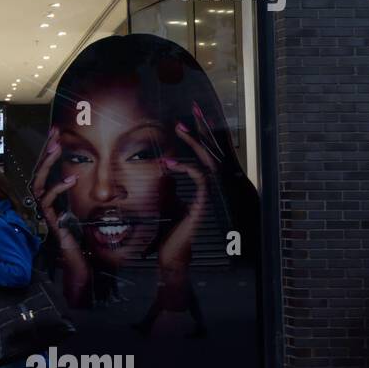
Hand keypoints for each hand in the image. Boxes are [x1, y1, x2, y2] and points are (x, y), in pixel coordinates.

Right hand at [30, 128, 90, 304]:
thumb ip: (84, 197)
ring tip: (56, 149)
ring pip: (38, 183)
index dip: (49, 153)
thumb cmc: (83, 240)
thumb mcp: (85, 211)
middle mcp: (46, 204)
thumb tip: (95, 179)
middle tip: (53, 134)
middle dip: (45, 152)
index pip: (47, 172)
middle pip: (38, 172)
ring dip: (46, 164)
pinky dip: (58, 188)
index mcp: (53, 200)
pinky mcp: (50, 222)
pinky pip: (47, 202)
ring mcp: (46, 213)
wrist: (79, 264)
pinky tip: (71, 179)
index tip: (56, 135)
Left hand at [155, 122, 218, 306]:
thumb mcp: (166, 203)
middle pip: (212, 152)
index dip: (199, 136)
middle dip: (204, 130)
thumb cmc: (166, 232)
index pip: (205, 155)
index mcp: (201, 187)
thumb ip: (167, 188)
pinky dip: (186, 168)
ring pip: (208, 161)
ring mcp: (207, 197)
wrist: (171, 256)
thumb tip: (156, 173)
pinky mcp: (201, 205)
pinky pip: (200, 180)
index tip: (187, 120)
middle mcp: (207, 190)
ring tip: (180, 129)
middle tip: (195, 111)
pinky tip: (169, 164)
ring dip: (194, 143)